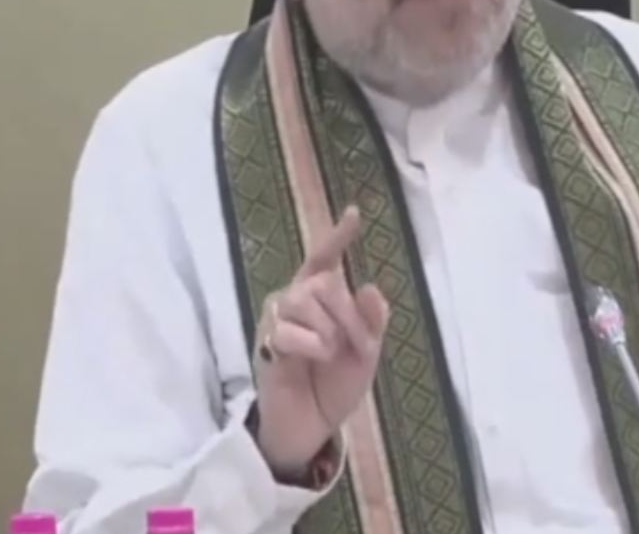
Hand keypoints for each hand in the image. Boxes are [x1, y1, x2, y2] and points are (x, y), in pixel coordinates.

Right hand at [253, 206, 389, 478]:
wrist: (311, 425)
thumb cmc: (334, 384)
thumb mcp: (365, 353)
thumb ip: (371, 320)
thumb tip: (371, 286)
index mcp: (320, 297)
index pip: (325, 258)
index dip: (338, 235)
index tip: (354, 212)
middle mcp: (295, 299)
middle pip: (325, 281)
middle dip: (350, 314)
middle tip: (358, 346)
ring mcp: (278, 319)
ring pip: (306, 300)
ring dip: (331, 331)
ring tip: (332, 355)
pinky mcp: (266, 343)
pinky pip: (290, 330)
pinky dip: (312, 346)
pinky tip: (314, 359)